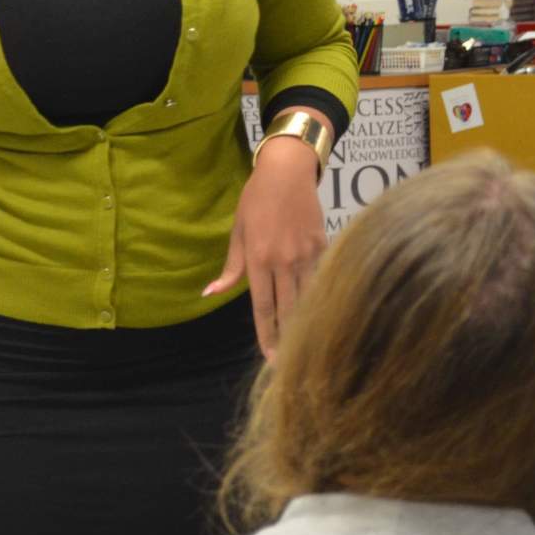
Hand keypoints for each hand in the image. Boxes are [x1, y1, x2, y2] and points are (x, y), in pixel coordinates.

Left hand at [204, 136, 326, 359]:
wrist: (287, 171)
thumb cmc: (255, 201)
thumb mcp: (237, 232)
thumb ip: (230, 268)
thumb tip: (210, 294)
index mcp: (259, 259)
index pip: (262, 306)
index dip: (266, 334)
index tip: (270, 357)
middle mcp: (285, 261)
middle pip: (287, 308)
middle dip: (287, 337)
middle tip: (287, 363)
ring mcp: (308, 255)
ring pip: (308, 297)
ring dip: (306, 322)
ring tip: (306, 345)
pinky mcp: (324, 246)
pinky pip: (322, 277)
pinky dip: (320, 295)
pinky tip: (321, 312)